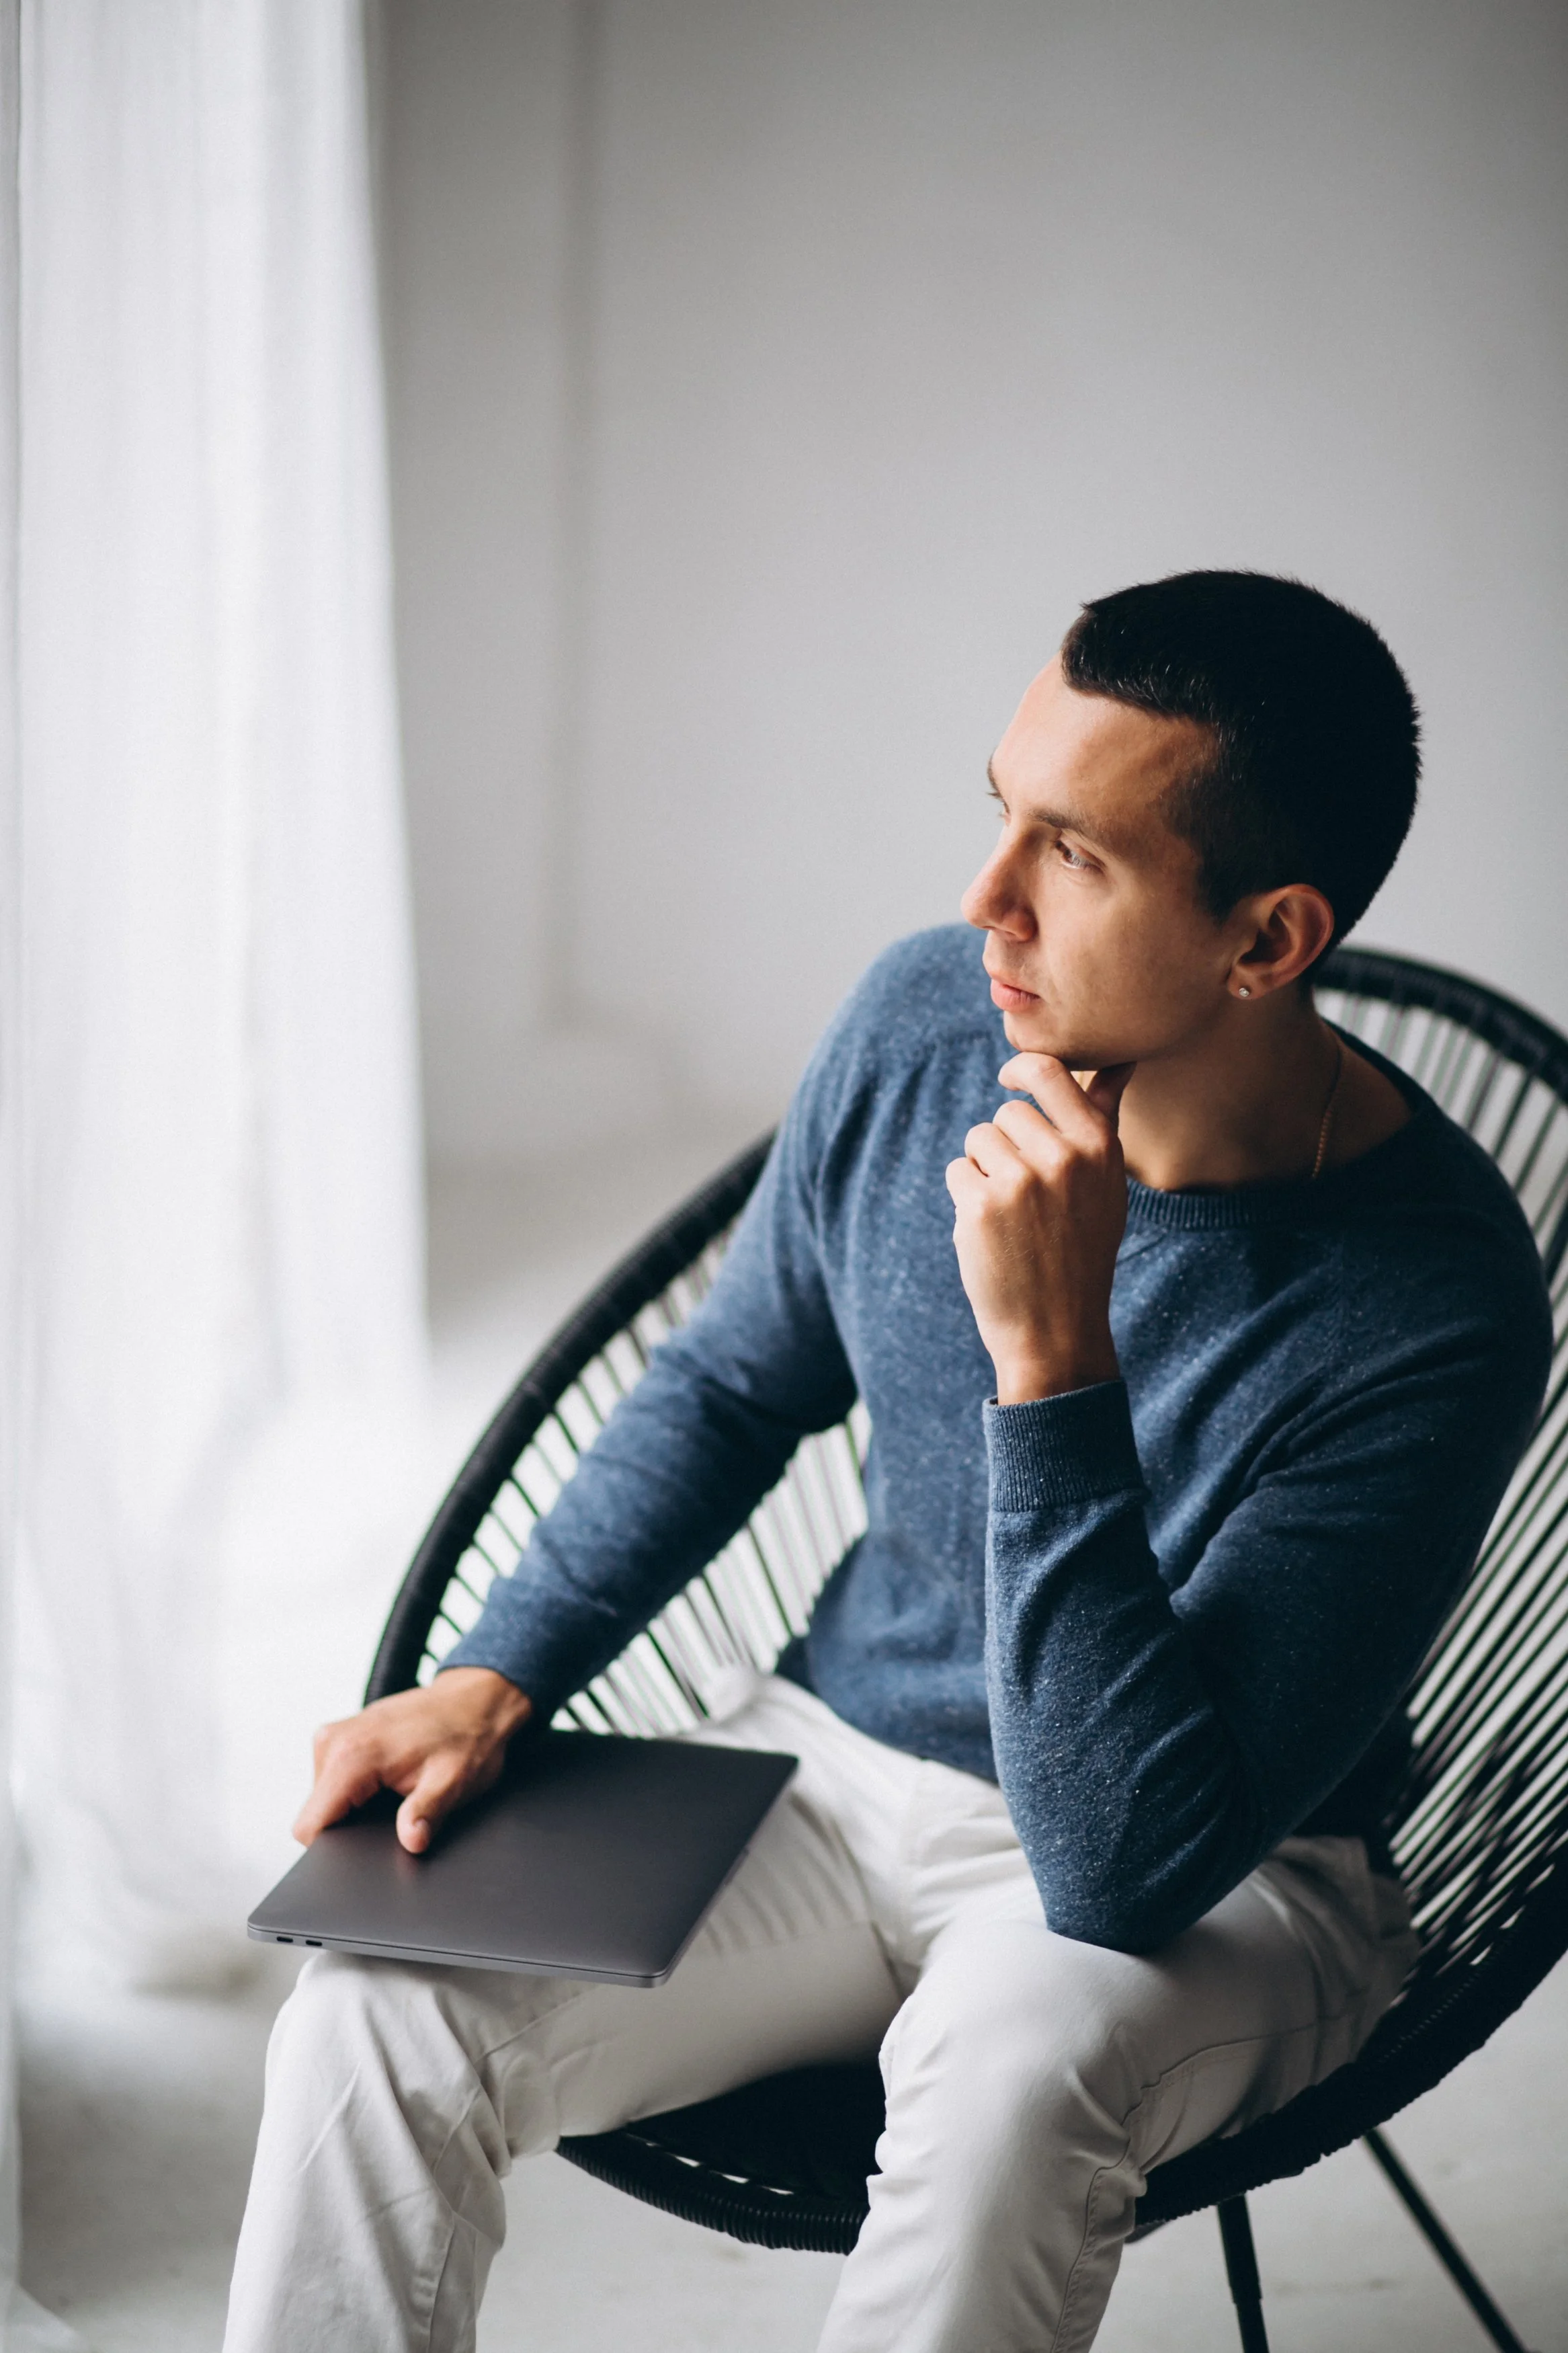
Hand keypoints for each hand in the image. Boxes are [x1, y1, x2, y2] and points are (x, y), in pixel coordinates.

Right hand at [294, 1667, 532, 1855]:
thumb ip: (425, 1814)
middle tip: (394, 1815)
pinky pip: (334, 1779)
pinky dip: (357, 1789)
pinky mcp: (343, 1735)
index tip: (362, 1849)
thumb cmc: (468, 1736)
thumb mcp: (453, 1782)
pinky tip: (388, 1781)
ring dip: (353, 1806)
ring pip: (324, 1798)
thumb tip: (411, 1841)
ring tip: (395, 1792)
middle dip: (348, 1826)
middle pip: (317, 1813)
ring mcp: (336, 1734)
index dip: (331, 1850)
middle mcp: (335, 1740)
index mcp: (353, 1755)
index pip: (310, 1824)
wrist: (476, 1699)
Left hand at [946, 1055, 1134, 1403]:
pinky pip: (958, 1172)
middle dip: (1006, 1144)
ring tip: (1012, 1217)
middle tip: (1027, 1196)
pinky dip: (965, 1198)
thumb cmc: (1080, 1250)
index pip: (1048, 1072)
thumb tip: (1120, 1060)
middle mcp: (1063, 1158)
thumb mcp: (1107, 1184)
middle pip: (1007, 1113)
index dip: (1021, 1070)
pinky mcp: (979, 1207)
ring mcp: (1020, 1182)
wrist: (1056, 1329)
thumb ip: (1103, 1118)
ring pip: (978, 1140)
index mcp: (1099, 1147)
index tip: (1009, 1079)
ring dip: (985, 1171)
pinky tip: (992, 1232)